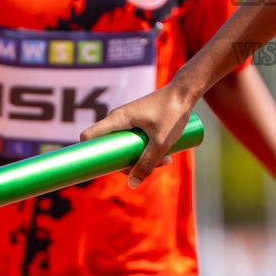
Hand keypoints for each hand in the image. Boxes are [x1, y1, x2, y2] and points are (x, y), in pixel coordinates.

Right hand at [81, 76, 196, 188]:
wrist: (186, 91)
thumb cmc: (173, 112)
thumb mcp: (161, 142)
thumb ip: (147, 163)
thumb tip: (131, 184)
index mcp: (117, 119)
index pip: (89, 136)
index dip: (89, 153)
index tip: (103, 168)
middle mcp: (119, 119)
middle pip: (110, 147)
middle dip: (127, 162)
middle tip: (149, 167)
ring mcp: (129, 120)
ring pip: (125, 146)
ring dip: (141, 157)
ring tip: (165, 160)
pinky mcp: (139, 121)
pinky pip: (134, 141)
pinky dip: (145, 149)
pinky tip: (163, 155)